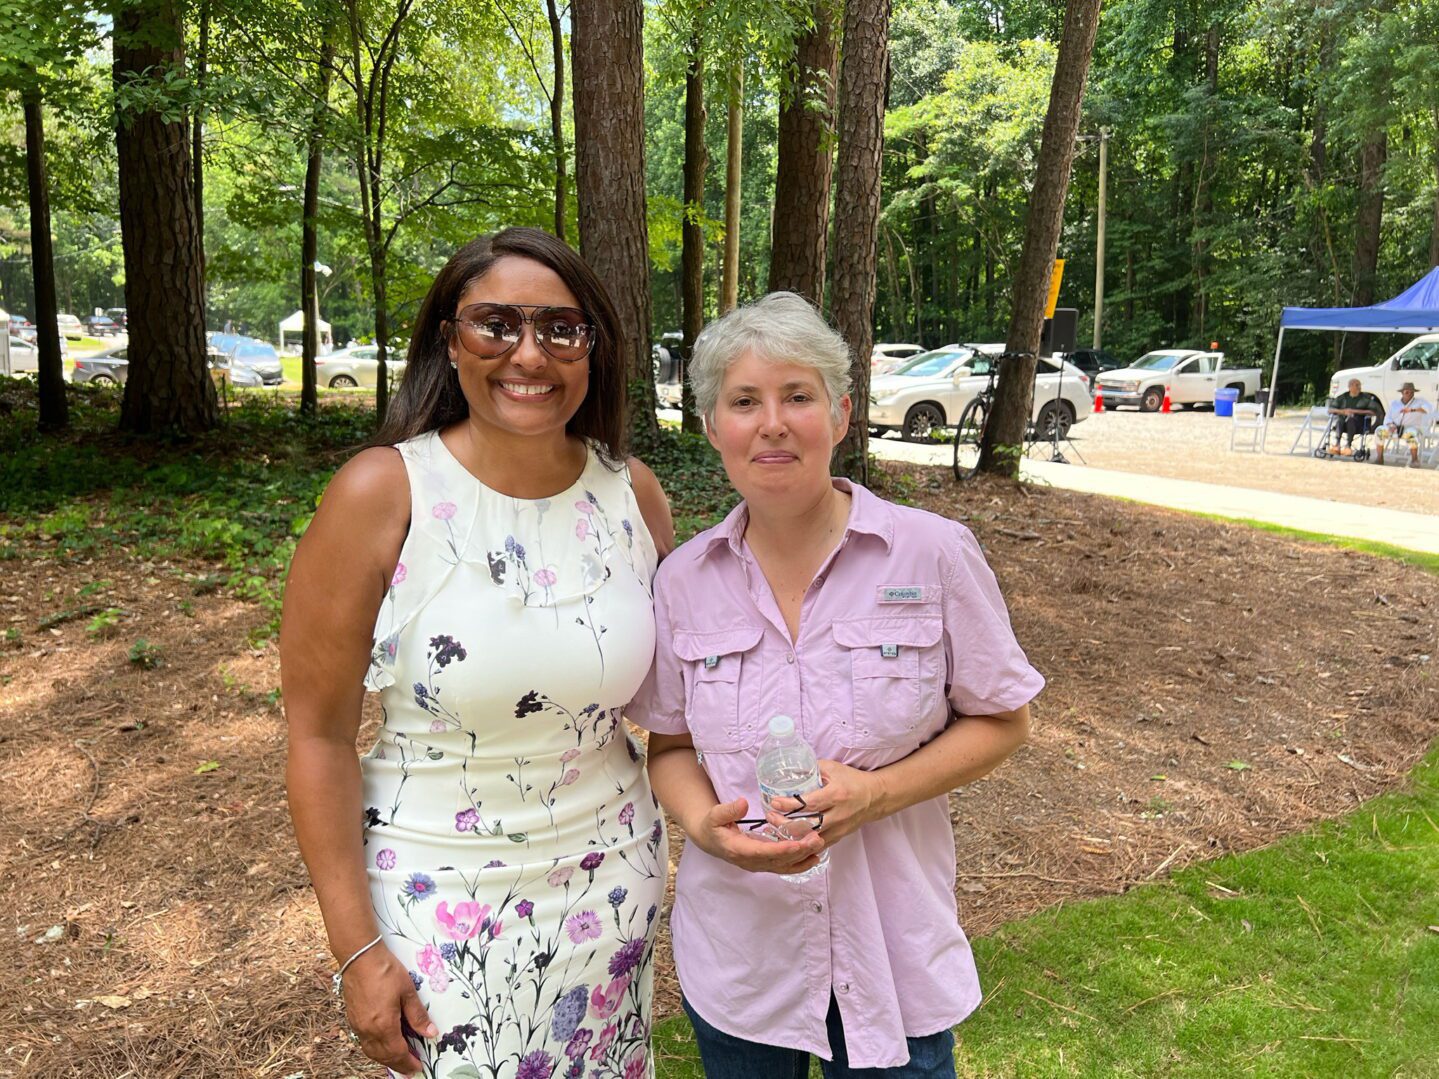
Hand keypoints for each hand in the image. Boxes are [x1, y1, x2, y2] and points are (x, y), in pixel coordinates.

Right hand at [341, 943, 438, 1075]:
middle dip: (398, 1065)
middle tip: (410, 1069)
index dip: (408, 1062)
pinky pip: (365, 1043)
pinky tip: (383, 1045)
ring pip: (372, 1051)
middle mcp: (368, 1030)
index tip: (418, 1068)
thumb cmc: (385, 971)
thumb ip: (417, 1015)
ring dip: (385, 1059)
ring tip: (398, 1060)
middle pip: (383, 1056)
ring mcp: (358, 1025)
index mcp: (383, 1025)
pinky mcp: (353, 1019)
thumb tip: (430, 1033)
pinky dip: (375, 1050)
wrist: (360, 957)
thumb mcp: (407, 991)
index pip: (397, 1053)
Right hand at [689, 797, 825, 874]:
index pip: (763, 853)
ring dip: (803, 857)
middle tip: (816, 839)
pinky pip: (784, 866)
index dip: (781, 850)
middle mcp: (751, 862)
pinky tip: (814, 856)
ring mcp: (759, 865)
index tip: (797, 845)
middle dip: (799, 851)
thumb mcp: (715, 815)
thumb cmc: (713, 826)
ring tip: (820, 845)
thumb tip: (743, 803)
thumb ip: (728, 810)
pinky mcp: (765, 863)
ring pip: (784, 865)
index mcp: (739, 850)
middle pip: (778, 861)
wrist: (710, 840)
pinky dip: (800, 863)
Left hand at [765, 760, 883, 846]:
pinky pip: (816, 845)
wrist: (874, 797)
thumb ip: (812, 769)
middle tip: (770, 817)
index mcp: (836, 795)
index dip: (789, 805)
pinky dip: (802, 843)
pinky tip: (789, 838)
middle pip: (807, 826)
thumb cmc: (852, 780)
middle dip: (784, 823)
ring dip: (790, 836)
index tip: (774, 803)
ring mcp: (839, 829)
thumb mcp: (833, 768)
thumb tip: (790, 770)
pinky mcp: (838, 838)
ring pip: (810, 839)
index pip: (808, 804)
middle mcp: (838, 815)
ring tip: (775, 828)